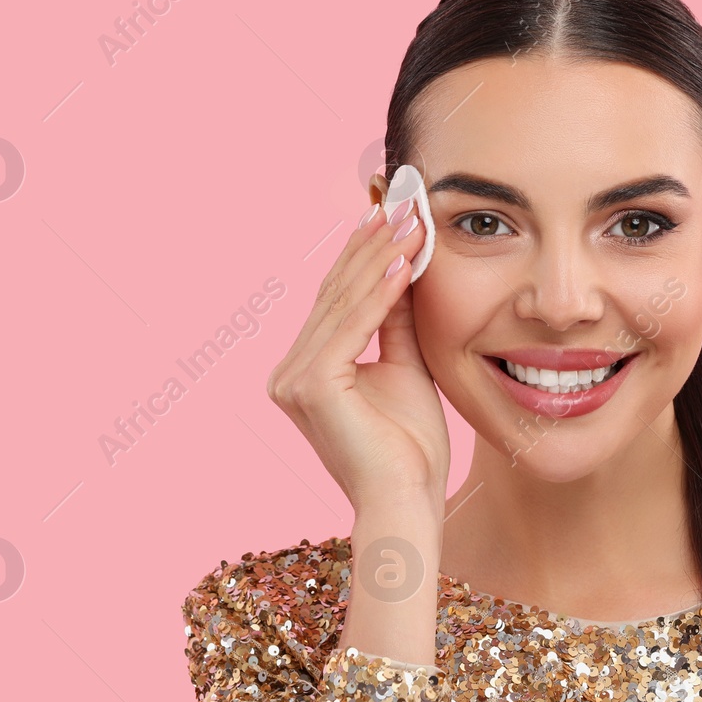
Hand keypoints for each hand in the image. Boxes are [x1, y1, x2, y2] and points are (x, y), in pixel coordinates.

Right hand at [266, 187, 449, 514]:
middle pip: (336, 294)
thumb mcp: (405, 367)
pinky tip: (405, 261)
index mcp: (305, 370)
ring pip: (344, 303)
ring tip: (412, 219)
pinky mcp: (310, 386)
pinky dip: (380, 291)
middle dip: (372, 244)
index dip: (365, 254)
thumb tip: (402, 265)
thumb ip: (395, 321)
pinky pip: (352, 326)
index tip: (393, 213)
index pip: (338, 299)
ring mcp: (293, 379)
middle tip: (403, 201)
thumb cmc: (411, 449)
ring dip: (381, 257)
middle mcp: (288, 372)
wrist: (407, 499)